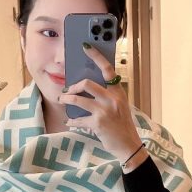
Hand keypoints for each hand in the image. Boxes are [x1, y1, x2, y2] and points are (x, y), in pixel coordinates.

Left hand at [59, 44, 146, 165]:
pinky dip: (72, 120)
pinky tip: (69, 121)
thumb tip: (86, 86)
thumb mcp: (119, 106)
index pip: (108, 69)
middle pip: (87, 84)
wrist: (129, 145)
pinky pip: (78, 119)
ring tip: (62, 101)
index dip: (96, 56)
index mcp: (118, 92)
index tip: (86, 47)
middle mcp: (112, 99)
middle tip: (68, 91)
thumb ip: (107, 95)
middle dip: (73, 87)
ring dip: (66, 100)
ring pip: (78, 100)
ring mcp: (105, 111)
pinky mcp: (98, 124)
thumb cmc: (122, 125)